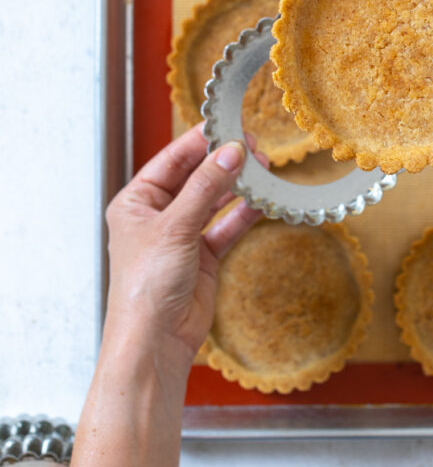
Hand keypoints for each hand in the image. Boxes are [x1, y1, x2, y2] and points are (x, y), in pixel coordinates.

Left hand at [103, 126, 261, 372]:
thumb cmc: (146, 286)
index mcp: (136, 202)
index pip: (171, 160)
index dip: (200, 141)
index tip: (228, 124)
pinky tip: (261, 199)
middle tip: (253, 143)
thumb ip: (206, 187)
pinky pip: (226, 227)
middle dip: (223, 161)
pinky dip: (243, 213)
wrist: (155, 342)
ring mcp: (182, 236)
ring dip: (237, 185)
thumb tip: (231, 151)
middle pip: (195, 177)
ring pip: (214, 200)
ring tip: (263, 166)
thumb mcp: (175, 227)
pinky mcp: (203, 257)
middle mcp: (158, 216)